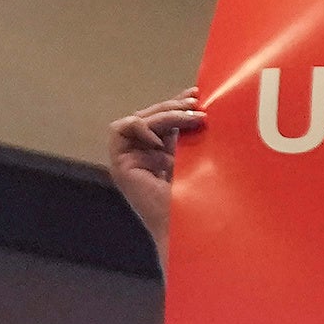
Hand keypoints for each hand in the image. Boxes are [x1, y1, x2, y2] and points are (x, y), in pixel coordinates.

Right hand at [105, 91, 202, 245]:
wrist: (191, 227)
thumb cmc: (203, 200)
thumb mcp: (200, 157)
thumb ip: (194, 135)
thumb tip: (202, 107)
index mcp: (164, 156)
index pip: (165, 121)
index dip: (178, 105)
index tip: (198, 96)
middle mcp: (146, 156)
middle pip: (151, 117)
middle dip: (173, 106)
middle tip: (196, 103)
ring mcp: (132, 160)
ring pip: (139, 120)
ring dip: (163, 114)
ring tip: (190, 116)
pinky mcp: (121, 166)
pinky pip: (121, 130)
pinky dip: (140, 127)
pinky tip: (162, 140)